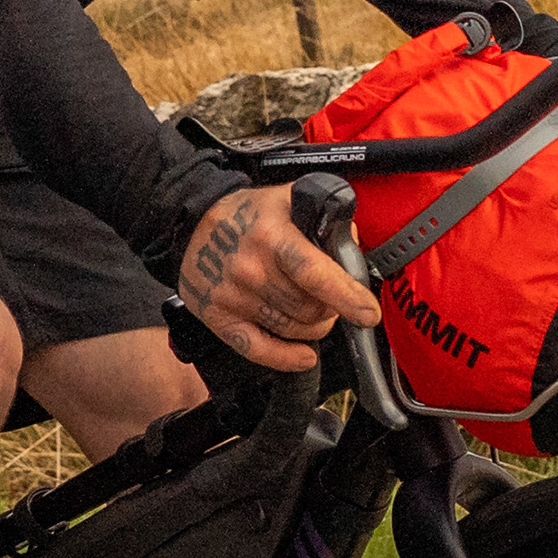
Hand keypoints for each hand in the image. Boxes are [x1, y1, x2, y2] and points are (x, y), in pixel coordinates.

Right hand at [179, 184, 380, 372]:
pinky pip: (259, 350)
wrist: (190, 223)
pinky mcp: (218, 317)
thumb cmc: (245, 214)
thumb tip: (351, 245)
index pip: (314, 273)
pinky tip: (304, 355)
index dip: (346, 296)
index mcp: (271, 236)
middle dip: (331, 308)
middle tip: (331, 299)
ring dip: (314, 328)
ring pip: (293, 330)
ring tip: (314, 313)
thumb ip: (324, 216)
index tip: (368, 313)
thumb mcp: (286, 198)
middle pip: (309, 308)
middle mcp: (250, 269)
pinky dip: (287, 358)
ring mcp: (233, 297)